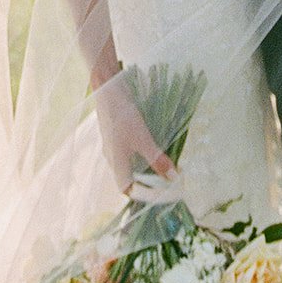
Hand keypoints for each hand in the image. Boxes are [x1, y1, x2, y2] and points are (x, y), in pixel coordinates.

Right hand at [95, 79, 177, 193]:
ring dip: (146, 166)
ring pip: (130, 163)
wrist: (108, 88)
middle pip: (129, 177)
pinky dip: (142, 154)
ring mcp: (114, 144)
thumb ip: (157, 159)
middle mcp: (113, 157)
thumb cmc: (123, 117)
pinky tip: (153, 146)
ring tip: (164, 164)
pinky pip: (130, 151)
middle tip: (167, 179)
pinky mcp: (117, 133)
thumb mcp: (143, 139)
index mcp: (116, 163)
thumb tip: (173, 179)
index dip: (142, 194)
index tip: (161, 193)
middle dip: (147, 181)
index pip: (126, 188)